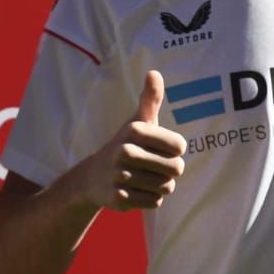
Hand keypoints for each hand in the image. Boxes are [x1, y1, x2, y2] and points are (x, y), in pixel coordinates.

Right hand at [81, 71, 185, 211]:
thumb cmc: (126, 145)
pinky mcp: (119, 197)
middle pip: (176, 169)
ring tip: (145, 178)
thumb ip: (150, 99)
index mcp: (135, 130)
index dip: (174, 151)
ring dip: (160, 186)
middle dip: (170, 171)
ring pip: (166, 187)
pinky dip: (150, 199)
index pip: (179, 147)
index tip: (159, 148)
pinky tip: (137, 190)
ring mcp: (121, 176)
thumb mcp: (137, 121)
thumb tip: (154, 72)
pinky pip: (154, 201)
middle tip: (153, 167)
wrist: (93, 177)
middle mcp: (126, 151)